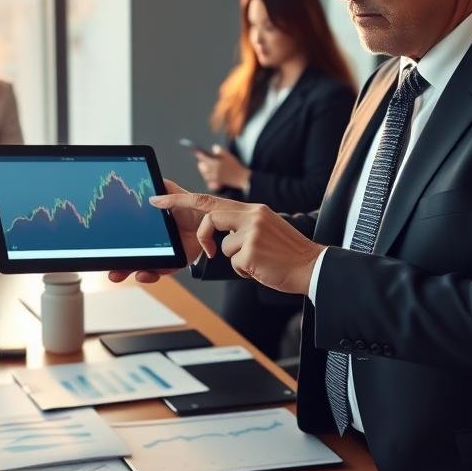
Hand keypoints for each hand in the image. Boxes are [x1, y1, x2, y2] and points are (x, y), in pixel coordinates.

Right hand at [109, 178, 203, 284]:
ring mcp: (163, 251)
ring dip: (128, 271)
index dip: (118, 241)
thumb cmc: (196, 210)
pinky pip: (161, 270)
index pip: (130, 233)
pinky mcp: (174, 261)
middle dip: (118, 263)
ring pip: (142, 264)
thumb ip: (166, 191)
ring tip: (117, 274)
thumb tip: (151, 182)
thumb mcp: (179, 197)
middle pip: (132, 253)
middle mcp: (155, 240)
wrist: (215, 223)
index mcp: (151, 225)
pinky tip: (142, 273)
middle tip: (107, 268)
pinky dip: (150, 273)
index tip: (105, 245)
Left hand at [150, 190, 322, 294]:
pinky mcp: (252, 252)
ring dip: (236, 259)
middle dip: (204, 235)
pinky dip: (245, 271)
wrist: (313, 266)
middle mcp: (251, 215)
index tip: (157, 199)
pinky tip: (262, 269)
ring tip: (258, 261)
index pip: (210, 199)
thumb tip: (217, 232)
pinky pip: (234, 264)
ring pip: (223, 248)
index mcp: (253, 209)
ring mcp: (251, 233)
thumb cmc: (287, 253)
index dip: (180, 199)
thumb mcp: (265, 228)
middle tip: (207, 249)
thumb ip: (242, 224)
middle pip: (210, 218)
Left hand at [195, 145, 250, 191]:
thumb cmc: (235, 166)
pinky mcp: (218, 184)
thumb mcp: (229, 156)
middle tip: (201, 161)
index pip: (204, 158)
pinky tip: (209, 179)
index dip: (199, 154)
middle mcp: (213, 171)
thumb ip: (221, 151)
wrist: (242, 177)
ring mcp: (215, 178)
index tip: (196, 151)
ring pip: (205, 175)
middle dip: (201, 164)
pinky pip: (209, 183)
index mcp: (215, 163)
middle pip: (202, 167)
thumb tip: (213, 147)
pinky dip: (208, 181)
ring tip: (204, 168)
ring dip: (204, 172)